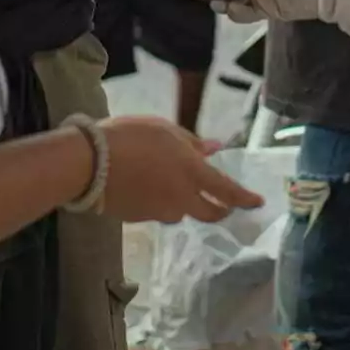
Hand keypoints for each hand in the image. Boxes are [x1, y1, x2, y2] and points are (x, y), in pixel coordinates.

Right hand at [99, 117, 264, 223]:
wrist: (90, 163)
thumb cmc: (131, 136)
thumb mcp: (164, 130)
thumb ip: (191, 143)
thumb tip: (214, 149)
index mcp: (192, 174)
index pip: (228, 192)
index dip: (245, 198)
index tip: (258, 203)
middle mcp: (181, 200)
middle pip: (209, 214)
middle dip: (220, 210)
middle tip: (222, 203)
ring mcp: (160, 212)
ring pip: (181, 211)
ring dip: (185, 202)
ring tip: (171, 182)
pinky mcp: (140, 219)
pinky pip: (158, 210)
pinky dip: (160, 201)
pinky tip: (145, 185)